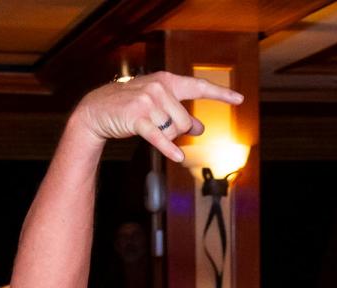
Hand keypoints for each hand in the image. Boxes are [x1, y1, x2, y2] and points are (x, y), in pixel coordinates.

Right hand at [73, 72, 243, 162]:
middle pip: (185, 122)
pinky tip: (177, 158)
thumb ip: (179, 115)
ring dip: (166, 139)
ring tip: (148, 129)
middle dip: (178, 133)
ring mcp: (148, 101)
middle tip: (161, 130)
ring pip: (173, 132)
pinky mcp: (137, 117)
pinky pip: (159, 137)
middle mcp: (159, 87)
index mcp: (167, 80)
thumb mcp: (157, 107)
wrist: (97, 110)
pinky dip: (167, 149)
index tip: (239, 99)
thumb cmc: (131, 107)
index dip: (220, 94)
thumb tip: (200, 128)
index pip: (198, 86)